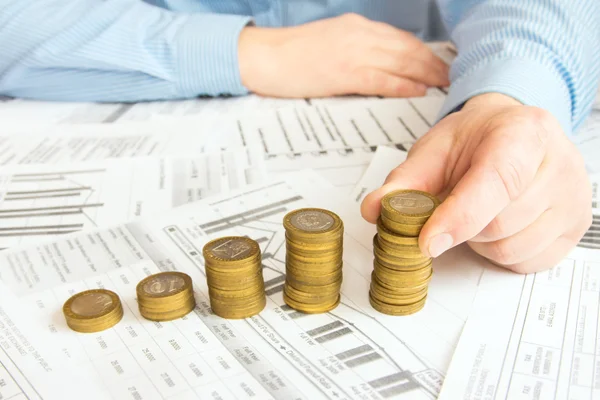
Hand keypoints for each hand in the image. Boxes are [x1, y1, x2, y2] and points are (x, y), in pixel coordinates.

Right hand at [238, 13, 448, 97]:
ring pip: (402, 62)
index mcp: (356, 27)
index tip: (439, 62)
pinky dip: (404, 85)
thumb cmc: (292, 53)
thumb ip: (356, 48)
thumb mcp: (330, 40)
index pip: (400, 38)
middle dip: (433, 63)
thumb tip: (380, 62)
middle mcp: (360, 35)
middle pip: (408, 48)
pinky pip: (383, 79)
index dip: (424, 51)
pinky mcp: (345, 73)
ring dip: (427, 74)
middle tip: (452, 75)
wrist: (265, 56)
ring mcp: (354, 53)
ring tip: (444, 85)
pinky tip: (418, 91)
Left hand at [361, 93, 592, 272]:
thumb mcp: (435, 149)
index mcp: (523, 132)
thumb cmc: (476, 140)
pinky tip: (500, 225)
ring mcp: (574, 199)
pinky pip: (528, 262)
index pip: (496, 182)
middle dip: (463, 226)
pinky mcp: (576, 228)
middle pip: (499, 224)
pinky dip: (502, 252)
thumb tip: (374, 209)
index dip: (458, 217)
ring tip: (480, 210)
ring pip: (511, 248)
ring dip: (481, 241)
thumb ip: (405, 180)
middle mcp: (559, 163)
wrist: (513, 132)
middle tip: (454, 205)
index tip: (426, 241)